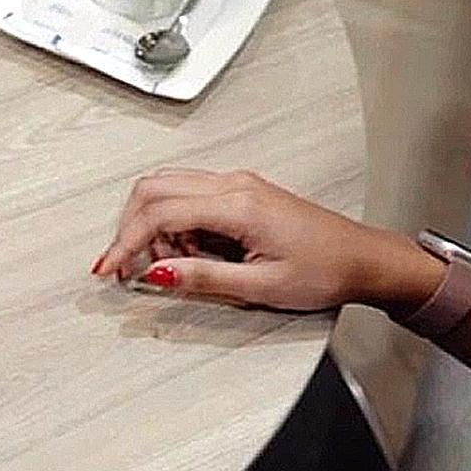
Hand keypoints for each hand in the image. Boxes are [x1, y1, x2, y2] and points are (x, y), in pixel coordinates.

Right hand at [93, 169, 442, 315]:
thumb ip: (202, 277)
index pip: (160, 212)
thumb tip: (155, 274)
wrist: (361, 260)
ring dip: (155, 227)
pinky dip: (175, 224)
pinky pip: (190, 198)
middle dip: (132, 229)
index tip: (109, 269)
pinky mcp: (241, 193)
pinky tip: (191, 255)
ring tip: (174, 267)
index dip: (126, 242)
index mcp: (238, 205)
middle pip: (154, 188)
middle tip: (131, 269)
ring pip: (168, 189)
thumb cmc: (324, 271)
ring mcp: (237, 185)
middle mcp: (234, 185)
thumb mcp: (259, 286)